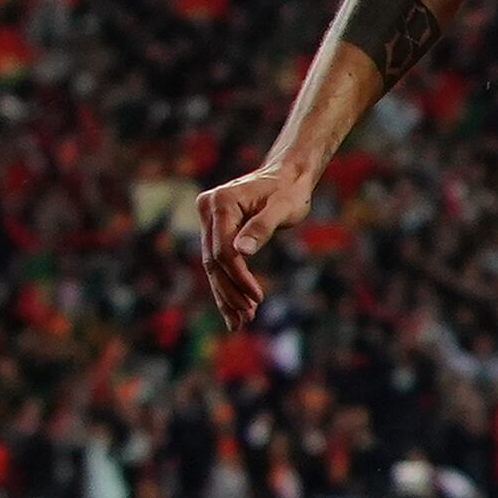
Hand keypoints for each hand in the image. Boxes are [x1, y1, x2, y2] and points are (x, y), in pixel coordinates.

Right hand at [199, 161, 317, 326]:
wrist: (287, 175)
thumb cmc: (289, 190)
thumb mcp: (283, 208)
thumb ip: (262, 227)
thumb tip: (241, 252)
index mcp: (221, 203)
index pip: (223, 250)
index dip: (238, 277)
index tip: (257, 298)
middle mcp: (208, 208)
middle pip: (213, 261)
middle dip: (230, 293)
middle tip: (246, 319)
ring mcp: (208, 218)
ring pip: (212, 265)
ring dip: (226, 295)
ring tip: (240, 321)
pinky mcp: (214, 228)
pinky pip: (218, 261)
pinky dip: (227, 284)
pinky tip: (236, 308)